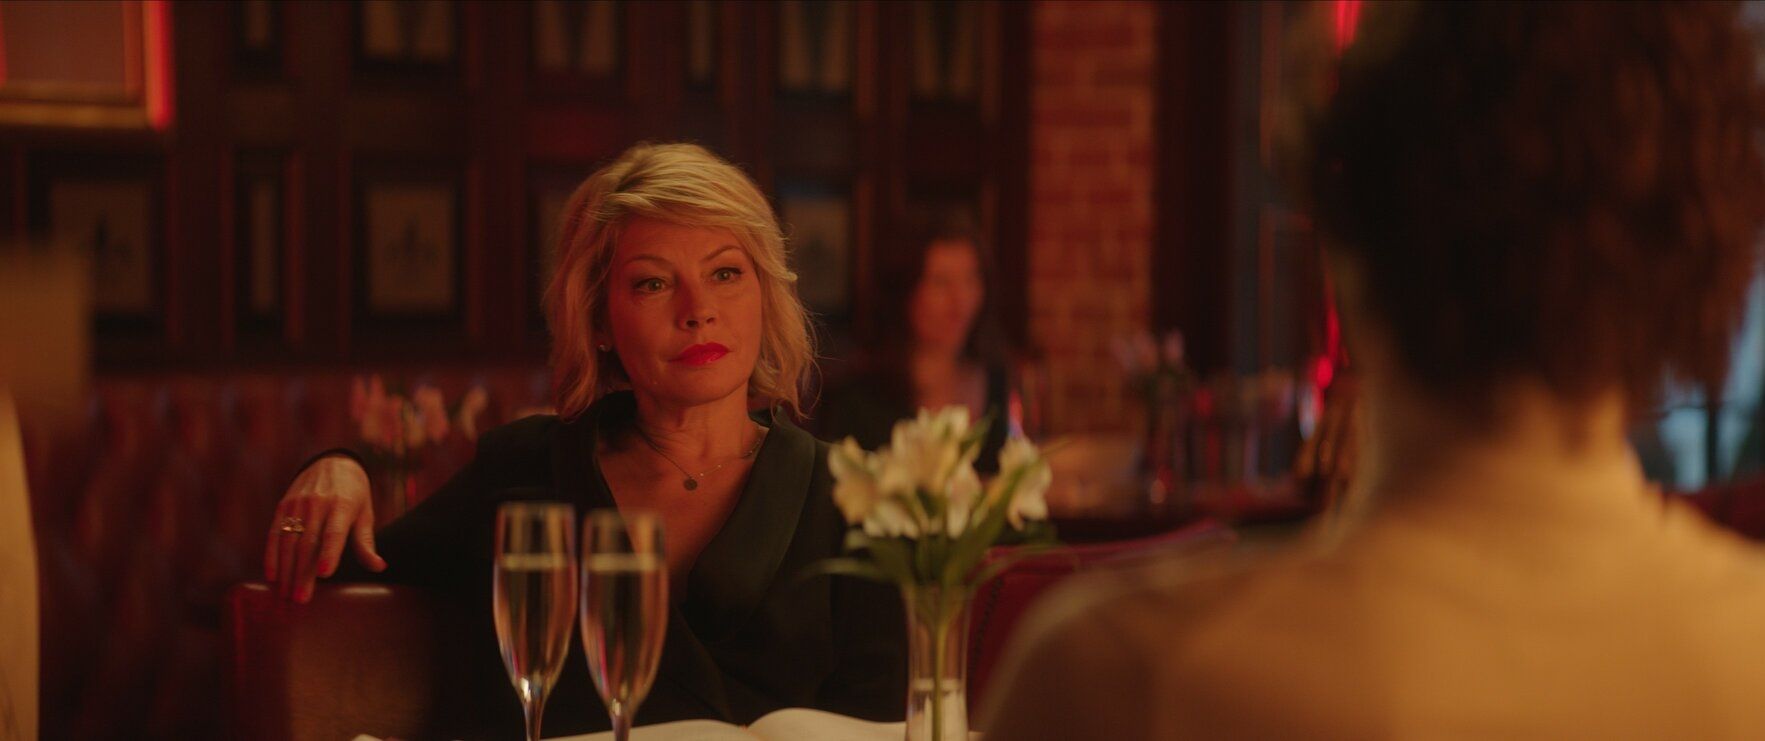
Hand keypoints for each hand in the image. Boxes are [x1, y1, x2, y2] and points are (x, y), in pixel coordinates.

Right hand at [263, 454, 386, 602]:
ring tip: (286, 594)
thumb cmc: (354, 495)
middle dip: (303, 573)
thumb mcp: (365, 514)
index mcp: (343, 506)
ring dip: (286, 570)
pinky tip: (272, 576)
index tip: (324, 574)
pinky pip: (274, 533)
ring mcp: (298, 504)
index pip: (334, 532)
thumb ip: (366, 543)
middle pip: (309, 543)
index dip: (329, 553)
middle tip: (300, 599)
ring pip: (289, 541)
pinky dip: (271, 555)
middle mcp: (318, 504)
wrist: (332, 462)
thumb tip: (379, 567)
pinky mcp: (283, 506)